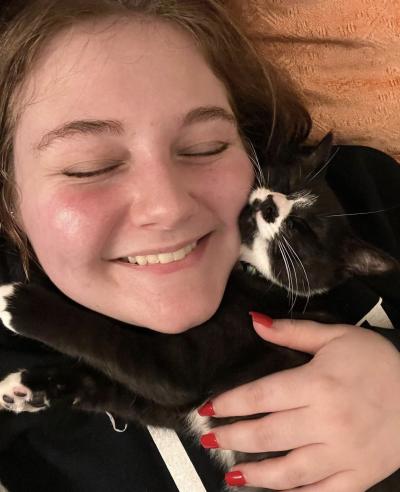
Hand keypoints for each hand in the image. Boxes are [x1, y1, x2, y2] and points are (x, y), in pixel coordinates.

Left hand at [200, 317, 399, 490]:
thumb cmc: (375, 360)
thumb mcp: (335, 337)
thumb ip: (292, 332)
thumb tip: (254, 322)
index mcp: (317, 384)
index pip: (261, 396)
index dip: (230, 404)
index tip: (207, 410)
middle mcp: (326, 421)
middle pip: (267, 434)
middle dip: (233, 437)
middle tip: (209, 439)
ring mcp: (343, 453)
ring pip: (289, 471)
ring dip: (255, 475)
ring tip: (230, 473)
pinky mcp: (359, 475)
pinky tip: (275, 491)